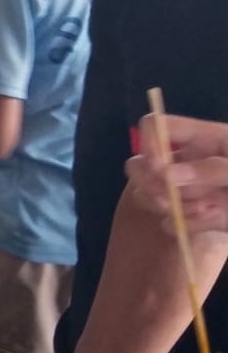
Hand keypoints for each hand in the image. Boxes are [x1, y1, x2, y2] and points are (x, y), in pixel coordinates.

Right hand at [129, 115, 227, 233]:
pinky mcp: (191, 219)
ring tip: (208, 211)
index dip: (149, 143)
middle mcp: (186, 162)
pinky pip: (170, 224)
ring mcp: (186, 192)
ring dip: (174, 208)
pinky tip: (212, 220)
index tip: (159, 168)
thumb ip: (211, 168)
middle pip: (139, 164)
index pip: (155, 126)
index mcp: (201, 139)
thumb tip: (166, 173)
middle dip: (150, 184)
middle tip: (170, 201)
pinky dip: (188, 226)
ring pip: (149, 197)